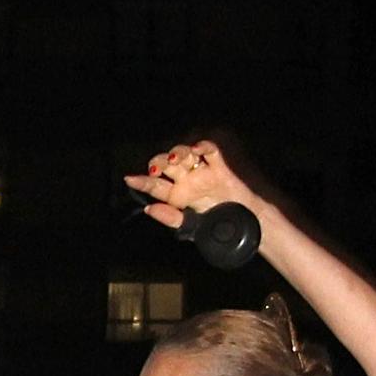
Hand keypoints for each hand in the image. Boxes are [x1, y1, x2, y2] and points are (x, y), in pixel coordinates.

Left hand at [127, 137, 248, 234]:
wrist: (245, 228)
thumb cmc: (218, 227)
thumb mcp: (192, 227)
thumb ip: (171, 218)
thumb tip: (149, 209)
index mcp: (177, 196)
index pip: (156, 186)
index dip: (142, 182)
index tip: (130, 179)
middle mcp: (187, 181)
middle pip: (166, 164)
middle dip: (158, 162)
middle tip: (156, 169)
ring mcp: (202, 173)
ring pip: (184, 154)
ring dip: (177, 153)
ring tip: (174, 161)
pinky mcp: (219, 168)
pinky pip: (210, 152)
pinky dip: (203, 147)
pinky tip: (196, 150)